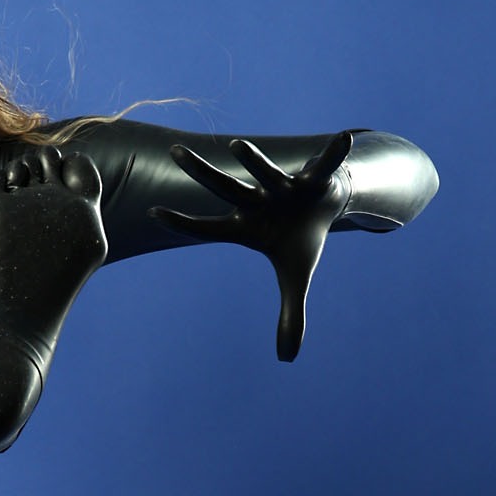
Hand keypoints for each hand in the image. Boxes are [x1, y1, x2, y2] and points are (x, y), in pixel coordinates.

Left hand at [150, 130, 354, 361]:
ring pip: (263, 171)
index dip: (182, 223)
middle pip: (224, 187)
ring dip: (253, 160)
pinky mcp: (312, 177)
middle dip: (200, 171)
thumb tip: (287, 357)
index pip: (207, 227)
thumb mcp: (297, 279)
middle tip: (175, 152)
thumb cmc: (301, 240)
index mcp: (247, 227)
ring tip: (236, 145)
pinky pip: (324, 164)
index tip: (151, 213)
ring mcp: (282, 186)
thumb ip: (290, 314)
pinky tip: (344, 138)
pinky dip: (334, 153)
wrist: (326, 205)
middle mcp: (258, 202)